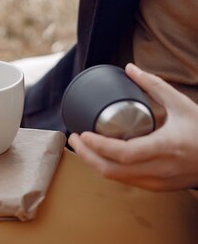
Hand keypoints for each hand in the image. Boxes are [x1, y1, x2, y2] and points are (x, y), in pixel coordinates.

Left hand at [68, 63, 197, 190]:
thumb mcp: (182, 104)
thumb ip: (154, 85)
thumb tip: (129, 67)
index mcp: (166, 147)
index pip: (123, 153)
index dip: (97, 146)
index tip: (82, 133)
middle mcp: (161, 168)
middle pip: (112, 170)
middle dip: (87, 156)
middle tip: (73, 138)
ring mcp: (160, 181)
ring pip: (117, 179)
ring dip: (94, 164)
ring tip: (82, 146)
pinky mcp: (159, 187)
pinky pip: (127, 181)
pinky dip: (108, 169)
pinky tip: (100, 157)